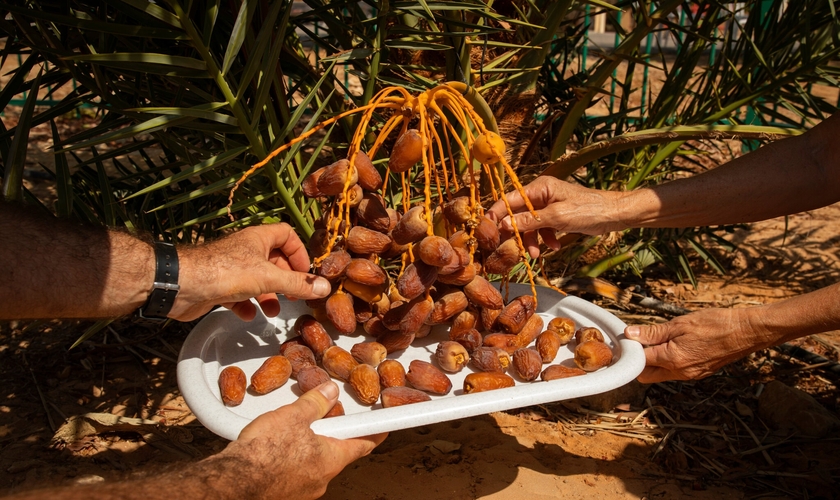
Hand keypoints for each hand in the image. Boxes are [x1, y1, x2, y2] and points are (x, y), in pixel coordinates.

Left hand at [171, 223, 331, 320]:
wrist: (182, 285)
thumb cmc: (224, 272)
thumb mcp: (269, 278)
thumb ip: (297, 284)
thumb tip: (324, 287)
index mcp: (258, 239)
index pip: (286, 235)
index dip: (299, 252)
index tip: (305, 273)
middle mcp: (245, 250)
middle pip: (273, 260)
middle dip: (285, 280)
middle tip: (294, 296)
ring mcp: (231, 268)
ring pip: (257, 280)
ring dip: (267, 295)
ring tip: (272, 311)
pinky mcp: (218, 286)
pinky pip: (238, 295)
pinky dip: (245, 305)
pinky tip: (247, 315)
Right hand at [222, 381, 386, 499]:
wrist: (232, 482)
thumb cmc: (263, 453)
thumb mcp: (293, 416)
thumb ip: (315, 403)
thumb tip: (328, 392)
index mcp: (332, 459)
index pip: (364, 444)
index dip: (375, 432)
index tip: (384, 426)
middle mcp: (322, 479)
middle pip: (337, 453)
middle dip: (332, 435)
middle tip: (324, 418)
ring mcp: (303, 491)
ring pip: (315, 464)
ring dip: (309, 447)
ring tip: (289, 431)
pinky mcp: (285, 494)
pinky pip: (295, 473)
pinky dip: (291, 460)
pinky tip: (275, 449)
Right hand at [487, 176, 624, 257]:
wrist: (614, 215)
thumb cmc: (588, 210)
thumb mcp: (556, 217)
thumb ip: (530, 221)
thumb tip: (505, 225)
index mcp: (539, 187)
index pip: (509, 199)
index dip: (496, 214)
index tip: (487, 230)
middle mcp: (541, 194)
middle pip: (517, 213)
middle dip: (516, 232)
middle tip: (512, 249)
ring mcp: (548, 205)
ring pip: (529, 224)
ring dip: (532, 239)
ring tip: (537, 254)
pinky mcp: (556, 216)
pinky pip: (542, 228)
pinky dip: (545, 238)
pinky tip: (554, 246)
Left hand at [625, 307, 762, 382]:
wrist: (745, 331)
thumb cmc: (715, 324)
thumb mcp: (680, 324)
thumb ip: (653, 332)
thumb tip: (631, 334)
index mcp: (673, 359)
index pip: (640, 361)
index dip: (631, 350)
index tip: (628, 339)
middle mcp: (681, 372)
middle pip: (647, 375)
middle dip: (640, 361)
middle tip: (641, 342)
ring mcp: (691, 375)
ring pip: (662, 375)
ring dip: (655, 362)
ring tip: (659, 341)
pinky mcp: (699, 374)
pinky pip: (676, 372)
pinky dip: (670, 362)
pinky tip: (675, 346)